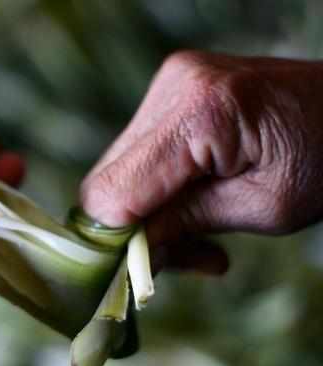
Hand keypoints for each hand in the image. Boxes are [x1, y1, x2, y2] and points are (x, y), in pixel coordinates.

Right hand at [80, 51, 322, 274]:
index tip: (142, 270)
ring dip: (150, 213)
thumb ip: (187, 225)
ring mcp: (170, 83)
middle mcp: (173, 86)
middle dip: (135, 228)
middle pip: (109, 180)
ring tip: (201, 238)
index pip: (114, 190)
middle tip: (182, 257)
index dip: (115, 238)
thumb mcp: (266, 208)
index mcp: (201, 110)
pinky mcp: (172, 91)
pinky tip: (198, 204)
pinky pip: (140, 155)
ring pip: (120, 171)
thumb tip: (125, 257)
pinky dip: (160, 190)